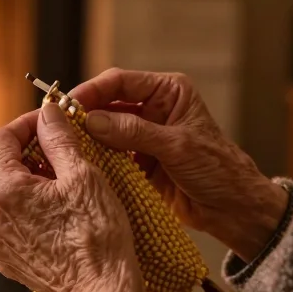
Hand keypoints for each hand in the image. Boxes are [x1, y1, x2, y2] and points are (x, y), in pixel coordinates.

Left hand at [0, 102, 148, 291]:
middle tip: (67, 152)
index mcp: (2, 189)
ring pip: (10, 196)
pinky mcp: (9, 259)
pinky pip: (16, 222)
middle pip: (3, 167)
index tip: (51, 121)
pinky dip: (34, 211)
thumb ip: (58, 138)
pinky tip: (62, 215)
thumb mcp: (82, 175)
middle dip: (33, 154)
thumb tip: (48, 113)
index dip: (27, 123)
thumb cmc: (96, 237)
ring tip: (68, 186)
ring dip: (34, 183)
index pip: (1, 137)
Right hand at [69, 68, 288, 262]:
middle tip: (58, 126)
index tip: (68, 104)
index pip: (121, 82)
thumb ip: (134, 131)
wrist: (234, 210)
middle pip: (108, 103)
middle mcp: (154, 109)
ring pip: (105, 130)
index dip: (92, 90)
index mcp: (169, 93)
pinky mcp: (139, 161)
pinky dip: (97, 159)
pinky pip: (110, 155)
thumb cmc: (219, 170)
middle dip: (85, 114)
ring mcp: (144, 136)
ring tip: (65, 145)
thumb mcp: (176, 146)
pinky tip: (82, 164)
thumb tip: (92, 120)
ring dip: (88, 138)